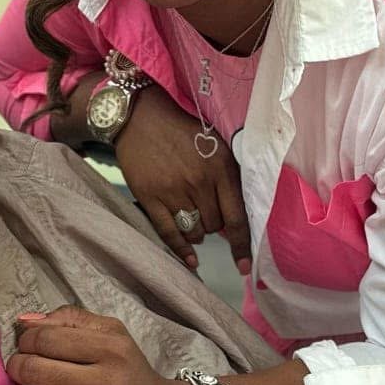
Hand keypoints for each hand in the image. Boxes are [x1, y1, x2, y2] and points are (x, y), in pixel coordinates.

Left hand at [7, 306, 205, 384]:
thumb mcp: (113, 334)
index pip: (44, 339)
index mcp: (112, 351)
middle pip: (32, 370)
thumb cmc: (130, 374)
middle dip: (17, 366)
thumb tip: (24, 322)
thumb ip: (70, 318)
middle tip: (24, 367)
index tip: (29, 345)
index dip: (26, 340)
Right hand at [112, 83, 250, 273]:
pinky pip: (169, 232)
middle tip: (207, 211)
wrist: (140, 117)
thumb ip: (229, 179)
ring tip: (193, 216)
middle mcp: (199, 182)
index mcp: (221, 168)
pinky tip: (189, 258)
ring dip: (198, 232)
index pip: (237, 217)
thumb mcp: (215, 146)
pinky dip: (180, 249)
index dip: (243, 246)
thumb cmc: (182, 132)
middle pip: (215, 226)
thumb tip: (235, 221)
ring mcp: (173, 191)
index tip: (245, 267)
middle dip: (215, 225)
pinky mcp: (150, 197)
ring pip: (194, 231)